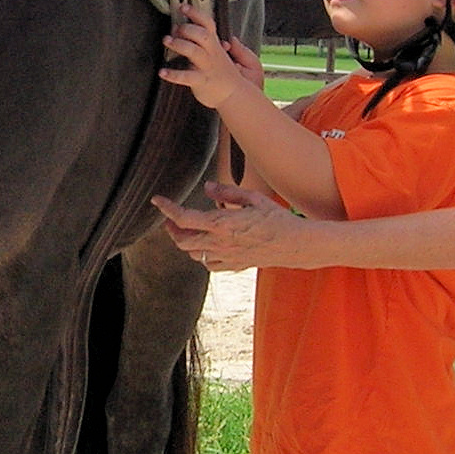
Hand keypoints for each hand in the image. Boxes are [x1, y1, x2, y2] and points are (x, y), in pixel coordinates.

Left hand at [152, 180, 316, 271]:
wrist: (296, 244)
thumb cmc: (277, 218)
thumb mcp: (253, 197)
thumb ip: (226, 193)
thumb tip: (206, 187)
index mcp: (222, 224)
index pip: (184, 218)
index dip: (167, 209)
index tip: (157, 201)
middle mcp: (220, 243)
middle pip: (183, 241)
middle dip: (172, 229)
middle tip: (170, 219)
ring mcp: (227, 257)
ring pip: (194, 255)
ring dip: (186, 243)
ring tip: (186, 231)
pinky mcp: (235, 266)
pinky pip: (210, 265)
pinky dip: (202, 256)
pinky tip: (206, 248)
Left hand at [160, 1, 260, 108]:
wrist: (234, 94)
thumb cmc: (222, 72)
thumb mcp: (218, 52)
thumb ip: (205, 40)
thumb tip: (184, 27)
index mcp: (214, 44)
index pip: (207, 24)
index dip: (195, 14)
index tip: (183, 7)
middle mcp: (211, 53)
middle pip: (201, 35)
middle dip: (187, 29)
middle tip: (174, 30)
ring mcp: (206, 67)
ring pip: (194, 51)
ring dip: (179, 44)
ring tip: (166, 41)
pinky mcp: (201, 81)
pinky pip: (186, 77)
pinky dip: (173, 74)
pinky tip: (162, 72)